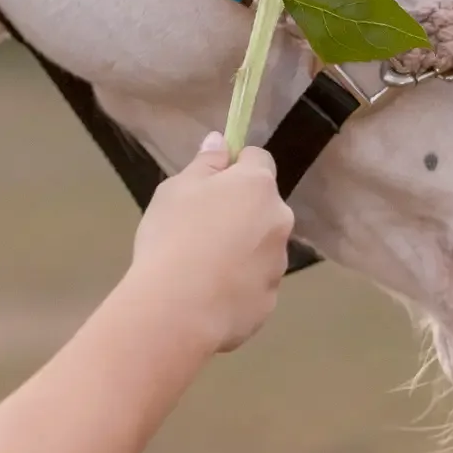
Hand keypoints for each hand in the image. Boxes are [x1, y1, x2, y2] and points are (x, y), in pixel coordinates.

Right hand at [130, 135, 294, 352]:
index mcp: (258, 187)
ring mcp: (278, 265)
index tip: (210, 184)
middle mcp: (279, 221)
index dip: (235, 167)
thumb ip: (205, 164)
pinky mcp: (269, 302)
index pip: (259, 160)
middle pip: (263, 207)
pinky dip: (238, 286)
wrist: (177, 310)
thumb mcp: (177, 189)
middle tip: (199, 229)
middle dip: (240, 212)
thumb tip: (221, 141)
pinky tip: (207, 296)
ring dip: (241, 251)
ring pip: (261, 247)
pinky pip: (254, 284)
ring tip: (200, 269)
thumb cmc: (174, 236)